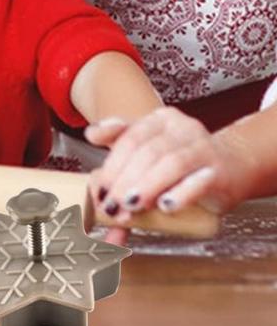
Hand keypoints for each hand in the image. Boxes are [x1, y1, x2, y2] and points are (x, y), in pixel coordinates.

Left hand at [84, 107, 255, 227]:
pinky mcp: (220, 172)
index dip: (112, 165)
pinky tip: (165, 206)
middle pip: (146, 152)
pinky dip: (180, 194)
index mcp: (160, 119)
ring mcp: (203, 148)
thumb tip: (91, 161)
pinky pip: (198, 181)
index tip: (100, 189)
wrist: (233, 165)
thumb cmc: (183, 160)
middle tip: (112, 205)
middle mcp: (182, 128)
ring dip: (147, 186)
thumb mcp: (150, 151)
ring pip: (170, 163)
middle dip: (125, 180)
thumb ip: (120, 157)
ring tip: (131, 205)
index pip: (129, 138)